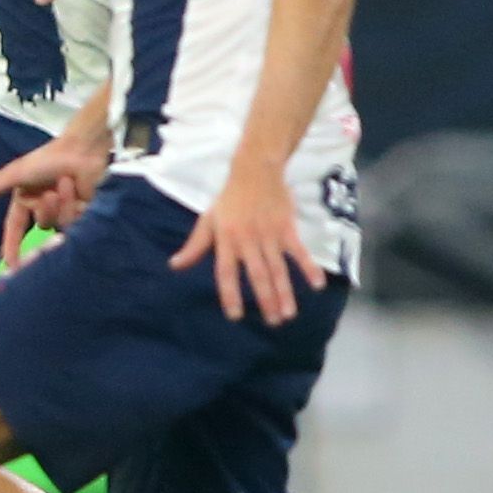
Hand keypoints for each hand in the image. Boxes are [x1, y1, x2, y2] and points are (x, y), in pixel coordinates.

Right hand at [0, 130, 104, 266]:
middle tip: (49, 194)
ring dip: (61, 205)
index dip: (11, 247)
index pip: (15, 228)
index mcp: (26, 199)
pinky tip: (77, 187)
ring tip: (65, 183)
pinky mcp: (83, 213)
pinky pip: (75, 222)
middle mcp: (44, 207)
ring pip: (59, 225)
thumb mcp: (15, 174)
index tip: (9, 266)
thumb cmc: (47, 158)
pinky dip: (73, 204)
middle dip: (45, 211)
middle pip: (42, 226)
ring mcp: (64, 210)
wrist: (81, 150)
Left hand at [169, 168, 326, 324]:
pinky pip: (299, 251)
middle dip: (265, 300)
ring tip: (288, 314)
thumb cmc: (229, 199)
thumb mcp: (208, 220)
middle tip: (272, 323)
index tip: (234, 316)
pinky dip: (308, 267)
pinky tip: (317, 285)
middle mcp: (247, 240)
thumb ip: (195, 246)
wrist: (254, 170)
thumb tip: (175, 265)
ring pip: (278, 268)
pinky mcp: (286, 227)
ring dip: (285, 292)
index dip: (230, 294)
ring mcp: (269, 234)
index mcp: (226, 240)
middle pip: (257, 275)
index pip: (226, 272)